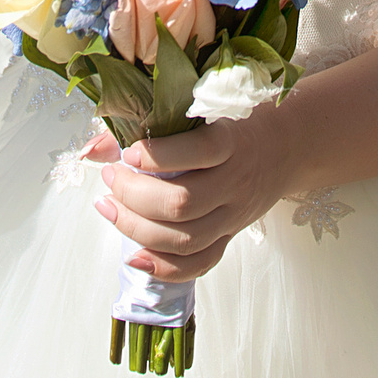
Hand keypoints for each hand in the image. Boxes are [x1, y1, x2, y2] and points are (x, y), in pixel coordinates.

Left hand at [88, 112, 293, 282]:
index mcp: (231, 141)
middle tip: (110, 178)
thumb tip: (92, 150)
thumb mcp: (201, 109)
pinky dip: (164, 267)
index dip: (158, 156)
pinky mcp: (229, 237)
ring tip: (109, 207)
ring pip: (185, 239)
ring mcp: (233, 215)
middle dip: (134, 195)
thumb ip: (146, 123)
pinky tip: (134, 257)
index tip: (128, 151)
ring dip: (137, 229)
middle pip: (183, 203)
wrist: (284, 147)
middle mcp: (234, 182)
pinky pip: (199, 263)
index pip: (199, 152)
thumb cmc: (233, 122)